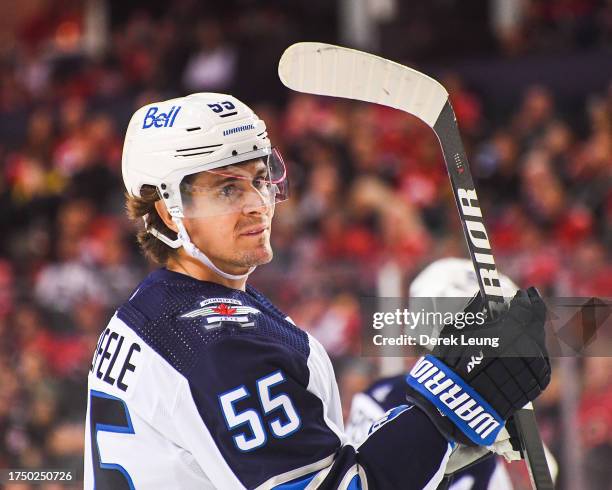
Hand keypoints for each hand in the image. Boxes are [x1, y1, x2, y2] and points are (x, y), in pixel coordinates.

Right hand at [405, 288, 550, 445]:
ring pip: (539, 341)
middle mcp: (527, 349)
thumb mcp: (456, 331)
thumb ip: (475, 311)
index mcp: (508, 332)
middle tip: (524, 305)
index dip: (525, 298)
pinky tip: (521, 348)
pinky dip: (532, 350)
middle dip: (530, 313)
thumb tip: (483, 297)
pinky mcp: (538, 382)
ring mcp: (535, 368)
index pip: (526, 307)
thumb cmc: (451, 366)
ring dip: (531, 332)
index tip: (521, 294)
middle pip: (536, 322)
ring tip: (518, 329)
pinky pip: (540, 360)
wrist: (459, 405)